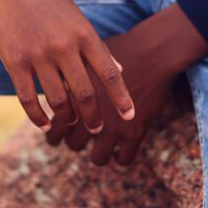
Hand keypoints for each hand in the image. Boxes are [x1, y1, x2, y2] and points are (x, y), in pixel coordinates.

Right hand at [0, 0, 135, 134]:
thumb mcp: (76, 18)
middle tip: (97, 129)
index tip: (130, 116)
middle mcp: (64, 46)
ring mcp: (39, 55)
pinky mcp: (15, 61)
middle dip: (94, 117)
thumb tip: (119, 70)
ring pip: (58, 100)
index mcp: (83, 33)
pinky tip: (45, 123)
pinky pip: (29, 100)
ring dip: (68, 117)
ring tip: (72, 121)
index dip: (121, 98)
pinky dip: (38, 117)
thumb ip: (95, 46)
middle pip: (85, 93)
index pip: (109, 72)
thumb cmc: (47, 0)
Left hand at [44, 29, 174, 165]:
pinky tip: (118, 152)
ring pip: (98, 158)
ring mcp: (115, 126)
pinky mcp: (135, 132)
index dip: (54, 134)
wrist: (152, 51)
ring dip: (96, 155)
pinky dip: (120, 158)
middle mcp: (94, 114)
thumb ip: (72, 73)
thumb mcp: (89, 56)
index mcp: (79, 97)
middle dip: (73, 143)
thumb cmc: (120, 48)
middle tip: (75, 140)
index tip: (55, 135)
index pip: (57, 126)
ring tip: (97, 149)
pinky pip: (125, 159)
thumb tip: (54, 82)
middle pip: (74, 144)